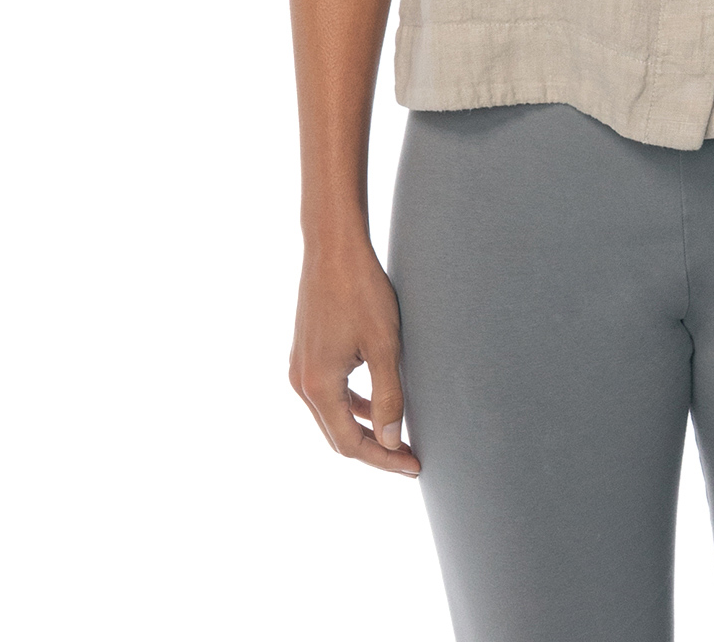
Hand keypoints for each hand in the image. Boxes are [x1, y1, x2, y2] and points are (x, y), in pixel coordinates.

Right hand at [289, 237, 421, 476]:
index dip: (384, 460)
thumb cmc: (361, 291)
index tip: (414, 466)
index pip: (350, 444)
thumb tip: (392, 442)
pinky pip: (328, 395)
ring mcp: (299, 367)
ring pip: (332, 416)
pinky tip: (376, 405)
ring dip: (363, 429)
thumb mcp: (385, 345)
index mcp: (318, 386)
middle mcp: (300, 382)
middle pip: (337, 436)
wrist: (333, 247)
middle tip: (410, 458)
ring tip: (398, 437)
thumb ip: (389, 397)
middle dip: (375, 450)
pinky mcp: (305, 353)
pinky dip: (352, 406)